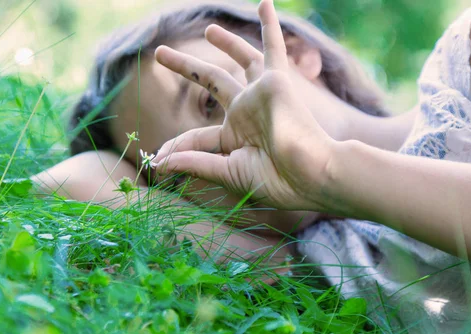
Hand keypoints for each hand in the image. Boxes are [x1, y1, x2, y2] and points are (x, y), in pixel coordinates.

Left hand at [153, 0, 335, 211]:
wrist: (312, 173)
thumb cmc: (277, 180)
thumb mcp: (229, 172)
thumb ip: (196, 163)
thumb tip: (160, 164)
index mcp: (235, 139)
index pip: (197, 136)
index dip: (177, 149)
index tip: (158, 161)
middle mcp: (246, 113)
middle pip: (210, 83)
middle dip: (186, 67)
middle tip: (161, 53)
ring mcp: (260, 95)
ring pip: (238, 60)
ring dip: (224, 41)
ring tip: (209, 29)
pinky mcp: (276, 80)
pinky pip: (273, 47)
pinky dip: (270, 25)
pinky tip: (265, 3)